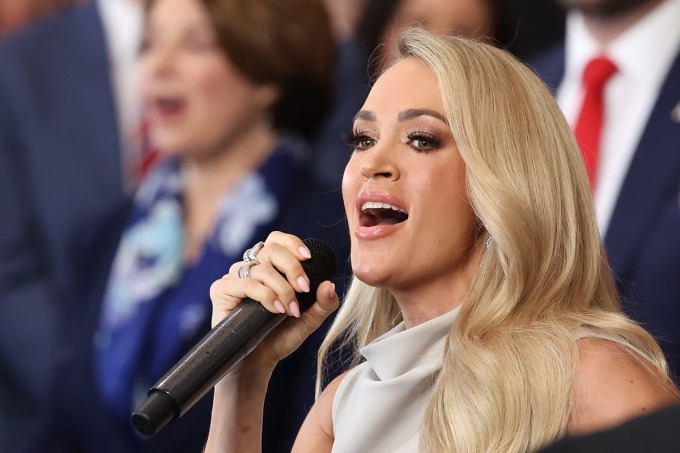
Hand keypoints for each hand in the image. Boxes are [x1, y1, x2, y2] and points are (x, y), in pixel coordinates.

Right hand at [209, 231, 338, 371]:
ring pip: (261, 269)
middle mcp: (250, 268)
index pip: (277, 240)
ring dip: (281, 288)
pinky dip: (265, 295)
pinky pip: (245, 283)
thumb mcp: (308, 320)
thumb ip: (323, 303)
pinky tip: (276, 310)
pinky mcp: (221, 290)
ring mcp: (234, 277)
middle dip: (292, 268)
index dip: (292, 243)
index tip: (308, 258)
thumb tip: (329, 285)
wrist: (257, 363)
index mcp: (269, 267)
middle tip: (304, 289)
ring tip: (291, 310)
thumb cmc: (279, 337)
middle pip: (271, 250)